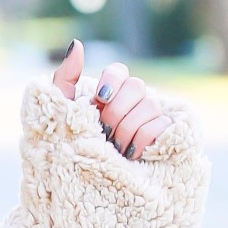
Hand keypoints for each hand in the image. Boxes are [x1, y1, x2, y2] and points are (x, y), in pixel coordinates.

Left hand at [52, 45, 168, 160]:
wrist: (87, 183)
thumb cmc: (72, 146)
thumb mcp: (63, 113)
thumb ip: (66, 79)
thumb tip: (78, 44)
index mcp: (110, 94)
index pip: (119, 71)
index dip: (112, 81)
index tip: (100, 99)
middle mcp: (133, 103)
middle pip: (136, 86)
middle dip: (117, 111)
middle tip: (104, 132)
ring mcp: (151, 118)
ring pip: (150, 105)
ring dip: (127, 129)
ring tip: (115, 148)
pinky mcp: (165, 136)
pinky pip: (161, 125)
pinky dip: (143, 140)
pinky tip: (131, 153)